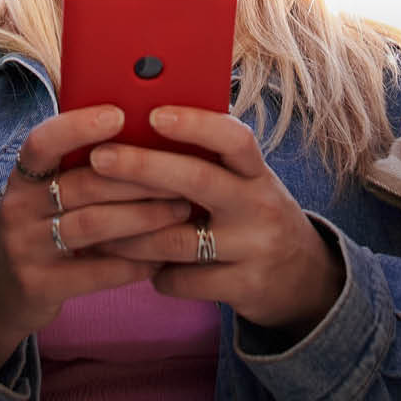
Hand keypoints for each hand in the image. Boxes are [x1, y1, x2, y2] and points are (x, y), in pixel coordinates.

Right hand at [0, 108, 190, 371]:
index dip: (78, 126)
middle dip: (139, 177)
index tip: (119, 115)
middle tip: (183, 174)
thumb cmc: (41, 230)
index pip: (42, 142)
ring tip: (180, 211)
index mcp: (23, 177)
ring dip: (143, 217)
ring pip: (93, 225)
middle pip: (83, 183)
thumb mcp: (46, 196)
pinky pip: (95, 273)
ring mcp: (25, 248)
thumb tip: (145, 137)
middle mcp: (18, 208)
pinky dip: (133, 264)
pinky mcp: (39, 286)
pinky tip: (161, 259)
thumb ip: (81, 170)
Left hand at [91, 108, 345, 339]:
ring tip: (96, 225)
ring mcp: (254, 248)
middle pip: (198, 180)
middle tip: (99, 158)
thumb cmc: (253, 215)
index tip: (154, 114)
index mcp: (256, 172)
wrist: (304, 279)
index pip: (234, 139)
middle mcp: (259, 205)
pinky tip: (139, 266)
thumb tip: (139, 126)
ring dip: (130, 233)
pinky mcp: (244, 286)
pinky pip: (182, 280)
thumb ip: (206, 162)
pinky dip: (153, 273)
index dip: (195, 124)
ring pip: (177, 239)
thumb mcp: (244, 183)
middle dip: (143, 167)